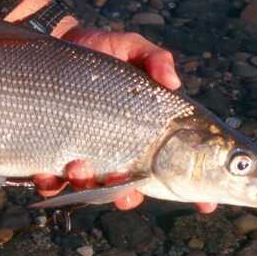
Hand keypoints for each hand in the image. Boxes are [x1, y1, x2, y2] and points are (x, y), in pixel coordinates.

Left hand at [33, 26, 216, 213]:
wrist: (50, 49)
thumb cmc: (98, 51)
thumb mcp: (129, 49)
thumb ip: (154, 59)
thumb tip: (172, 82)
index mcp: (144, 137)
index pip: (177, 172)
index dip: (196, 194)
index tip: (207, 207)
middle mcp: (117, 156)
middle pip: (130, 192)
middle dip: (127, 196)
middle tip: (125, 182)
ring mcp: (84, 161)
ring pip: (90, 192)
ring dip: (87, 187)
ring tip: (80, 165)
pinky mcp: (50, 160)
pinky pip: (51, 185)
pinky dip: (51, 185)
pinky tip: (49, 173)